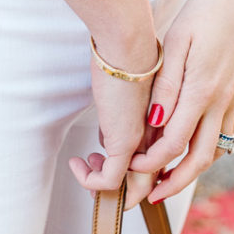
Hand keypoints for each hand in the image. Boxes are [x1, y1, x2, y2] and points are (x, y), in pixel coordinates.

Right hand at [68, 36, 159, 199]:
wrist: (129, 46)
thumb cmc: (125, 58)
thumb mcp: (122, 92)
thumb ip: (118, 115)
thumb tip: (105, 131)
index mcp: (157, 126)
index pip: (148, 161)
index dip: (126, 168)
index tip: (99, 157)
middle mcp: (153, 139)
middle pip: (144, 181)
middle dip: (120, 187)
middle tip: (92, 171)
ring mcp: (141, 144)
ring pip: (131, 187)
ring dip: (104, 185)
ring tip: (85, 166)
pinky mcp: (124, 143)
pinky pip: (109, 181)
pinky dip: (90, 181)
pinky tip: (76, 163)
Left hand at [128, 0, 233, 203]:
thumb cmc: (206, 10)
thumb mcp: (178, 41)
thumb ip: (166, 85)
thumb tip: (155, 124)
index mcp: (203, 89)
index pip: (175, 143)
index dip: (152, 163)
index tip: (132, 166)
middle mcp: (224, 100)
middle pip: (200, 159)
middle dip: (175, 183)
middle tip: (152, 194)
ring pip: (218, 150)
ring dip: (194, 169)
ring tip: (171, 176)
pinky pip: (228, 133)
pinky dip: (211, 148)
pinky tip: (196, 145)